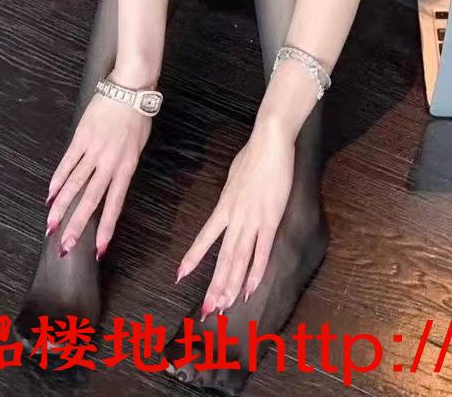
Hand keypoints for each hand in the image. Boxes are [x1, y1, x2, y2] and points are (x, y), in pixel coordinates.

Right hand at [45, 80, 152, 258]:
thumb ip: (123, 167)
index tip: (98, 249)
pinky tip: (50, 194)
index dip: (105, 227)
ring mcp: (94, 150)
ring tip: (50, 224)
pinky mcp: (81, 137)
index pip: (115, 203)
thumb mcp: (137, 146)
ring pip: (74, 184)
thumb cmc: (137, 117)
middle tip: (64, 246)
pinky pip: (67, 162)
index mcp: (127, 166)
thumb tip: (109, 184)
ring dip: (61, 206)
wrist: (130, 88)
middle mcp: (109, 162)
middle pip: (90, 199)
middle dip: (76, 225)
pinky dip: (57, 179)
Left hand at [176, 118, 293, 312]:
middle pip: (222, 257)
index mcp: (224, 206)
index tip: (181, 275)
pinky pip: (262, 251)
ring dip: (231, 285)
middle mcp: (234, 217)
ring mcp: (252, 219)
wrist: (268, 143)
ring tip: (225, 306)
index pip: (205, 238)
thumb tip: (230, 202)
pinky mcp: (270, 219)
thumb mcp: (235, 177)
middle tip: (208, 308)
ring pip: (239, 259)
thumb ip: (232, 195)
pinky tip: (250, 288)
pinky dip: (255, 272)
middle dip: (215, 284)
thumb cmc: (253, 155)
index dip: (193, 257)